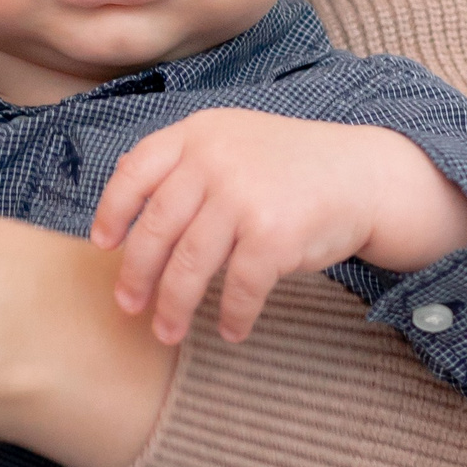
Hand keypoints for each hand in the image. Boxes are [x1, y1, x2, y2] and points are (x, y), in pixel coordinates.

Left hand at [91, 110, 466, 343]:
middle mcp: (215, 160)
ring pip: (189, 264)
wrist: (363, 175)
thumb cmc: (289, 167)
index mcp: (198, 134)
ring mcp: (244, 197)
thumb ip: (185, 161)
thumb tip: (122, 202)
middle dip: (136, 274)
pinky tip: (231, 330)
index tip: (103, 246)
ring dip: (173, 306)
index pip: (137, 171)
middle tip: (128, 306)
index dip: (113, 211)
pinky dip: (233, 315)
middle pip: (156, 227)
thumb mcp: (232, 140)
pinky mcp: (274, 235)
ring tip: (166, 332)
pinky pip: (240, 287)